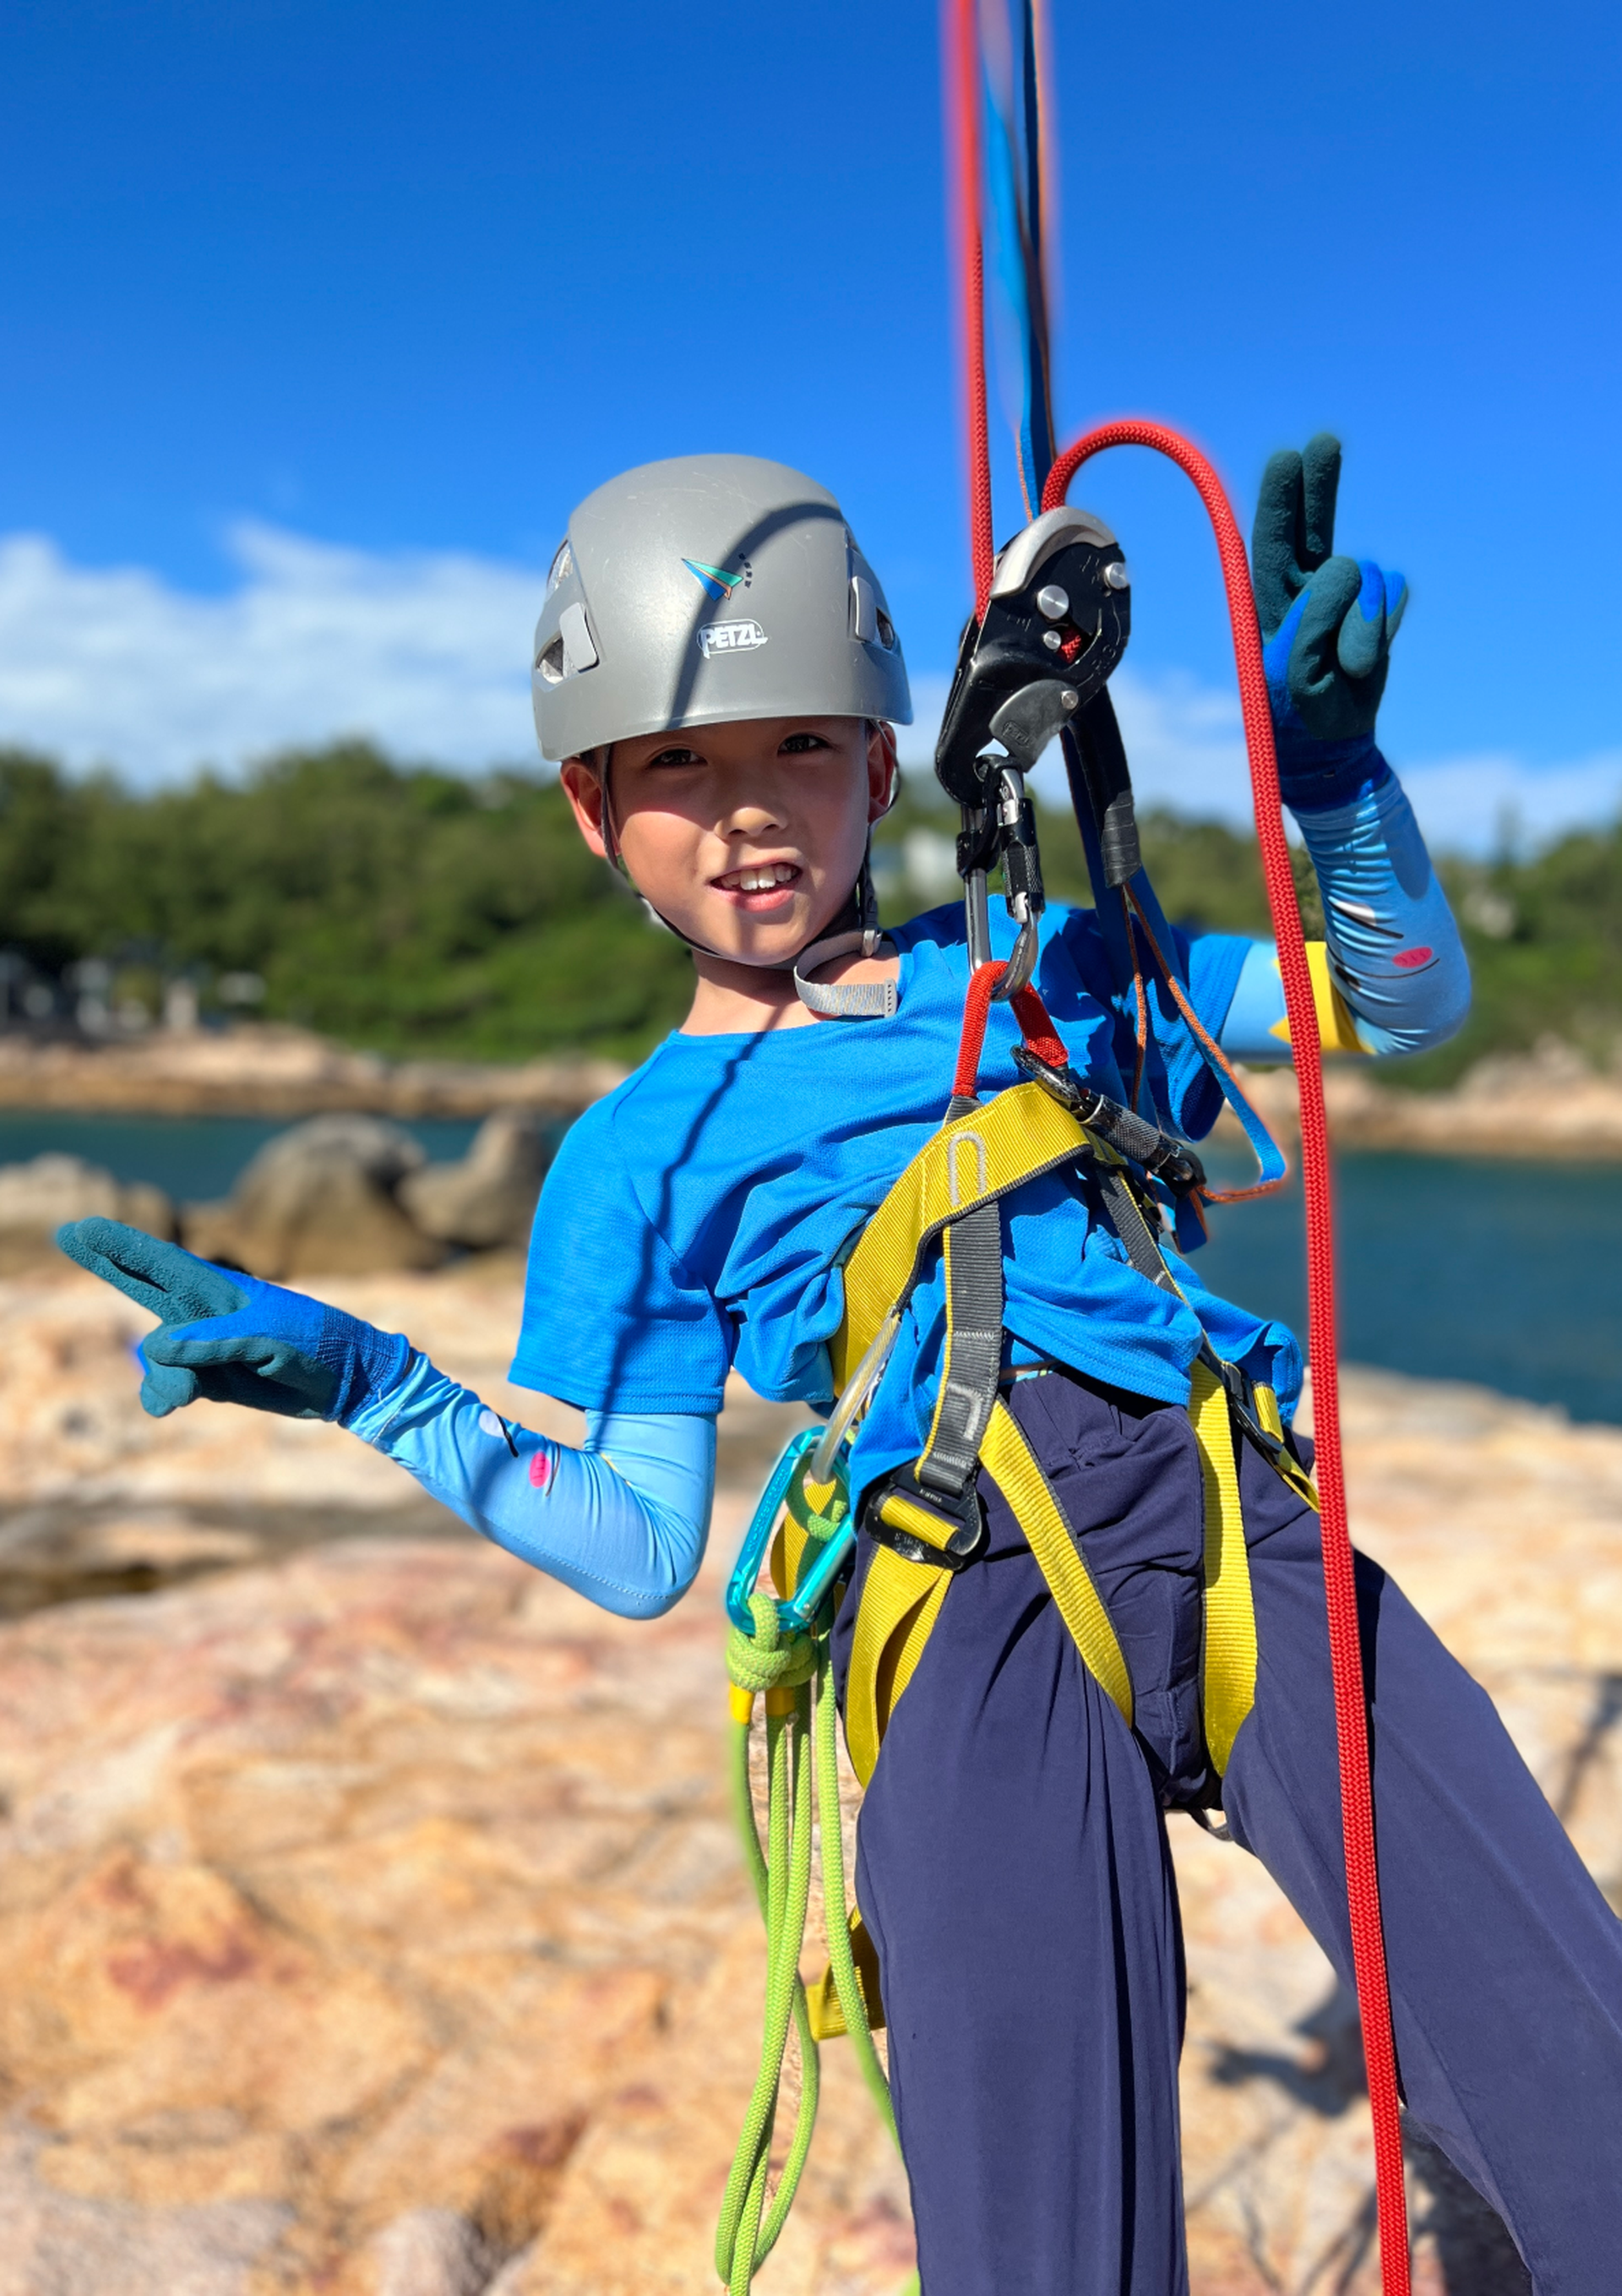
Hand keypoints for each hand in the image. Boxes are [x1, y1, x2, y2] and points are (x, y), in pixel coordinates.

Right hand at [57, 1218, 410, 1423]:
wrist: (349, 1382)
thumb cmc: (316, 1344)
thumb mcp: (268, 1339)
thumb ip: (213, 1341)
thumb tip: (156, 1348)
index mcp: (221, 1289)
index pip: (161, 1263)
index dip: (120, 1246)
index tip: (82, 1226)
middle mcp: (206, 1313)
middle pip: (144, 1285)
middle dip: (109, 1263)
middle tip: (67, 1231)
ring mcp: (206, 1346)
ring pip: (158, 1357)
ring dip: (164, 1377)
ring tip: (182, 1397)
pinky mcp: (213, 1378)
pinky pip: (172, 1385)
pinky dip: (165, 1395)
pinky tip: (167, 1405)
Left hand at [1251, 433, 1406, 803]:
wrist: (1333, 747)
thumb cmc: (1297, 718)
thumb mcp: (1292, 678)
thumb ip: (1312, 624)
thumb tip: (1349, 570)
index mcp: (1269, 604)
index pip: (1272, 545)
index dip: (1281, 502)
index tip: (1287, 459)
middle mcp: (1305, 590)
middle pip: (1312, 528)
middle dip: (1318, 486)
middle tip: (1323, 442)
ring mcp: (1346, 596)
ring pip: (1365, 575)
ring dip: (1363, 624)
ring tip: (1348, 669)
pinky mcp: (1378, 605)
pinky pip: (1394, 592)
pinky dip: (1384, 625)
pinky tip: (1367, 657)